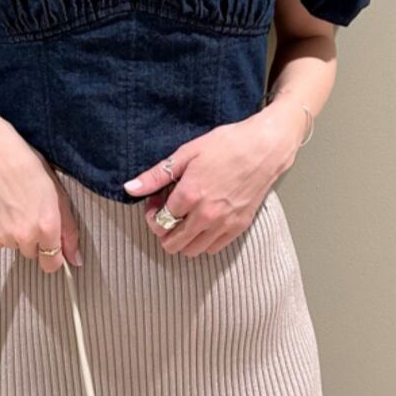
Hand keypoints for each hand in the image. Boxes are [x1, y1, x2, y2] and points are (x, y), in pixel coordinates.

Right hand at [0, 116, 81, 273]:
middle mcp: (23, 236)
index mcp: (46, 227)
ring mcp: (1, 235)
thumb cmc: (29, 169)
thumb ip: (69, 231)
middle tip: (30, 214)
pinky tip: (0, 210)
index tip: (51, 246)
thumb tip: (75, 259)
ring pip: (13, 246)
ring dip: (15, 234)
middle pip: (32, 254)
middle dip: (34, 240)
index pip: (52, 264)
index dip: (53, 256)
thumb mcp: (59, 196)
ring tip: (13, 208)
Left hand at [122, 101, 305, 256]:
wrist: (265, 148)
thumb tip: (130, 188)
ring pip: (191, 250)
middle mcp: (206, 215)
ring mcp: (224, 224)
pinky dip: (202, 241)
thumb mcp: (186, 153)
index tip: (156, 202)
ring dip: (182, 239)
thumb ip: (156, 175)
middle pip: (172, 243)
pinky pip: (213, 249)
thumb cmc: (227, 144)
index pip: (160, 221)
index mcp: (190, 195)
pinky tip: (202, 222)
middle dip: (163, 230)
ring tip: (184, 217)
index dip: (152, 213)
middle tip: (168, 211)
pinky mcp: (239, 227)